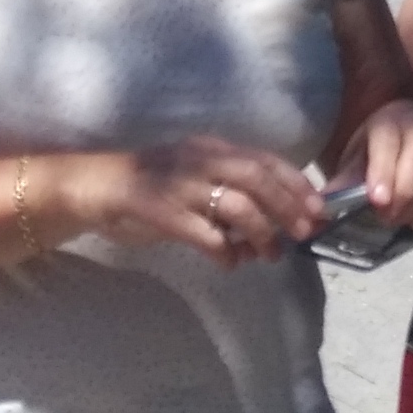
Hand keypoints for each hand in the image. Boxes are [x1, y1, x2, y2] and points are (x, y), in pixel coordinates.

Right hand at [69, 136, 327, 268]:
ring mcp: (178, 184)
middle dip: (287, 206)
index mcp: (209, 149)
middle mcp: (197, 160)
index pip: (264, 160)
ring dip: (260, 232)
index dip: (295, 184)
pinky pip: (203, 233)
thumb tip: (270, 225)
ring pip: (235, 204)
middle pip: (256, 178)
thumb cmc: (148, 186)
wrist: (93, 186)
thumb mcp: (192, 178)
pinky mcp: (159, 210)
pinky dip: (223, 251)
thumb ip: (227, 194)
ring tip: (269, 254)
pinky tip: (228, 263)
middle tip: (304, 233)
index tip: (318, 209)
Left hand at [332, 98, 412, 228]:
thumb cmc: (374, 151)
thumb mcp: (355, 159)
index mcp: (389, 122)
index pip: (387, 142)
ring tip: (398, 218)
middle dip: (402, 194)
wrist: (405, 136)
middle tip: (386, 219)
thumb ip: (344, 181)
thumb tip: (322, 209)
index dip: (383, 171)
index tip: (377, 200)